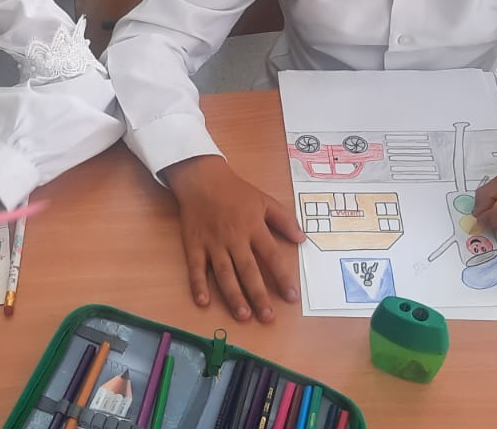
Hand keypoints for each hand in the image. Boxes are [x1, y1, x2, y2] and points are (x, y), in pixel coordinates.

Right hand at [161, 156, 304, 322]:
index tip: (291, 297)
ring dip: (233, 295)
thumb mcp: (265, 200)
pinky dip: (198, 284)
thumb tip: (302, 239)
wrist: (202, 179)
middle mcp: (234, 238)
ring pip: (224, 273)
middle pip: (248, 270)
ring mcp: (213, 243)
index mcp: (253, 228)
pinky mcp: (194, 245)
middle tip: (268, 317)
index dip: (282, 277)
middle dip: (258, 295)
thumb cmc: (236, 191)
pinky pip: (196, 268)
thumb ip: (284, 220)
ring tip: (243, 315)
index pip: (271, 256)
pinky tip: (203, 302)